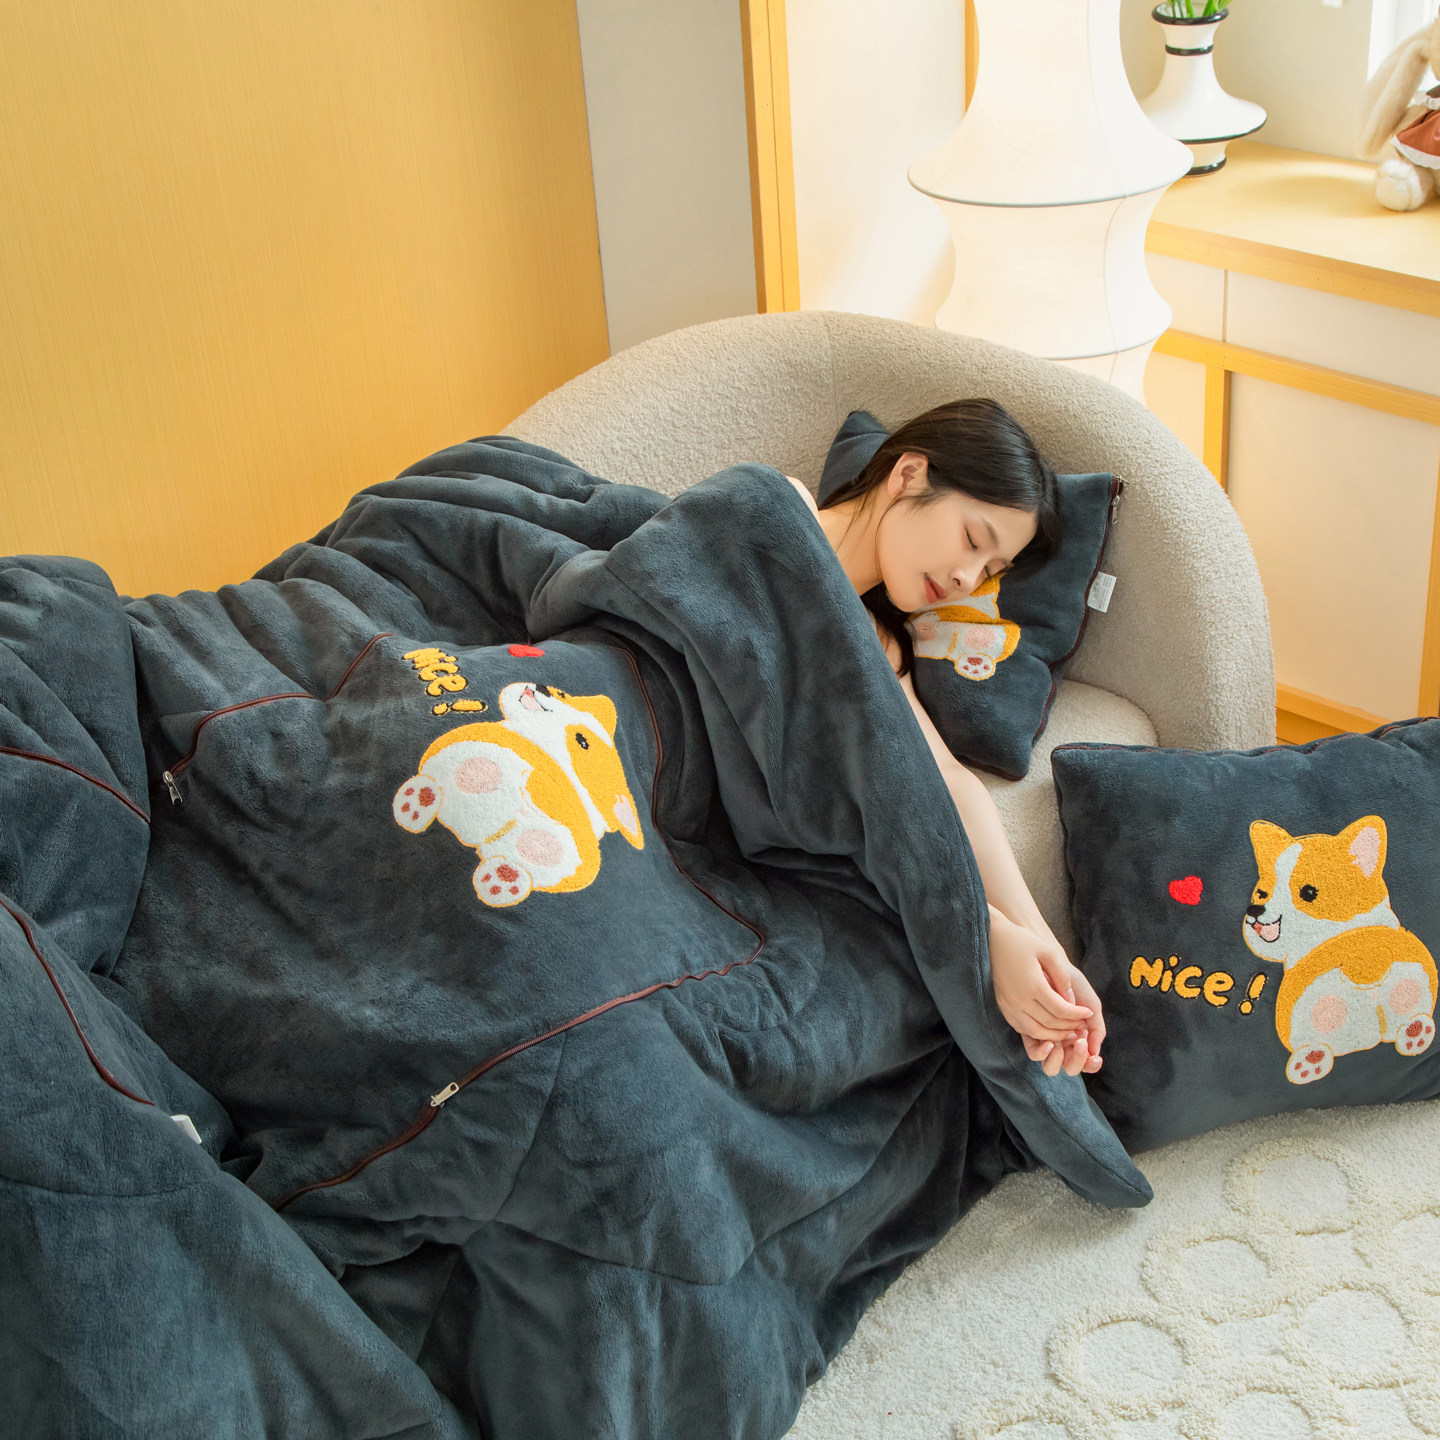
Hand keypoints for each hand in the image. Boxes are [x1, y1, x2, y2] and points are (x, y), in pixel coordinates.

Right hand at [989, 910, 1104, 1077]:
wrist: (991, 939)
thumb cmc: (1022, 941)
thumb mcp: (1047, 952)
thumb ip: (1062, 977)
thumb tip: (1072, 1000)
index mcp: (1033, 985)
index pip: (1061, 1010)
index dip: (1078, 1014)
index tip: (1089, 1012)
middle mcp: (1019, 1000)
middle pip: (1050, 1024)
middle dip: (1069, 1027)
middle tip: (1082, 1025)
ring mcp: (1009, 1005)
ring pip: (1035, 1031)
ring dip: (1054, 1035)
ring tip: (1068, 1031)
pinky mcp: (1002, 1006)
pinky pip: (1021, 1028)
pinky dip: (1037, 1032)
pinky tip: (1048, 1028)